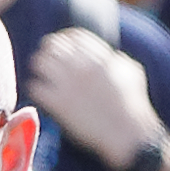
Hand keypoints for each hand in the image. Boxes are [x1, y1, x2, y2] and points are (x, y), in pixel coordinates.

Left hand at [25, 24, 157, 169]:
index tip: (61, 45)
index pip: (73, 36)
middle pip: (53, 45)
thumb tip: (110, 56)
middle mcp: (82, 67)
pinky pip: (35, 88)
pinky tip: (40, 93)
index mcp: (100, 56)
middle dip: (48, 51)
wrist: (128, 134)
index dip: (65, 38)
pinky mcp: (59, 104)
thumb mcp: (132, 73)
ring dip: (39, 67)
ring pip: (40, 63)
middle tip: (46, 59)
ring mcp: (69, 85)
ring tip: (41, 74)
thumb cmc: (134, 105)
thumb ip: (117, 60)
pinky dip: (35, 88)